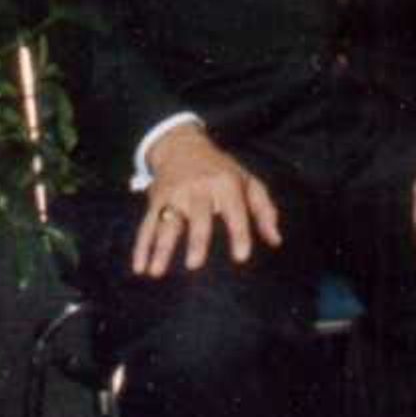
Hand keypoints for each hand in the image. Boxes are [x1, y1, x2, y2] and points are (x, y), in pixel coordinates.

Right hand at [132, 123, 281, 277]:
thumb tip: (276, 241)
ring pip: (167, 223)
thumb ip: (264, 211)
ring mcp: (175, 195)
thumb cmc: (222, 170)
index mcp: (226, 185)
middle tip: (194, 265)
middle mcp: (199, 189)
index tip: (241, 257)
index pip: (235, 211)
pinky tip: (139, 266)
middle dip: (196, 240)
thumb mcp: (248, 182)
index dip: (239, 233)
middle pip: (198, 217)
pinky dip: (141, 247)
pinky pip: (147, 225)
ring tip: (155, 272)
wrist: (182, 145)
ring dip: (160, 248)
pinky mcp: (156, 200)